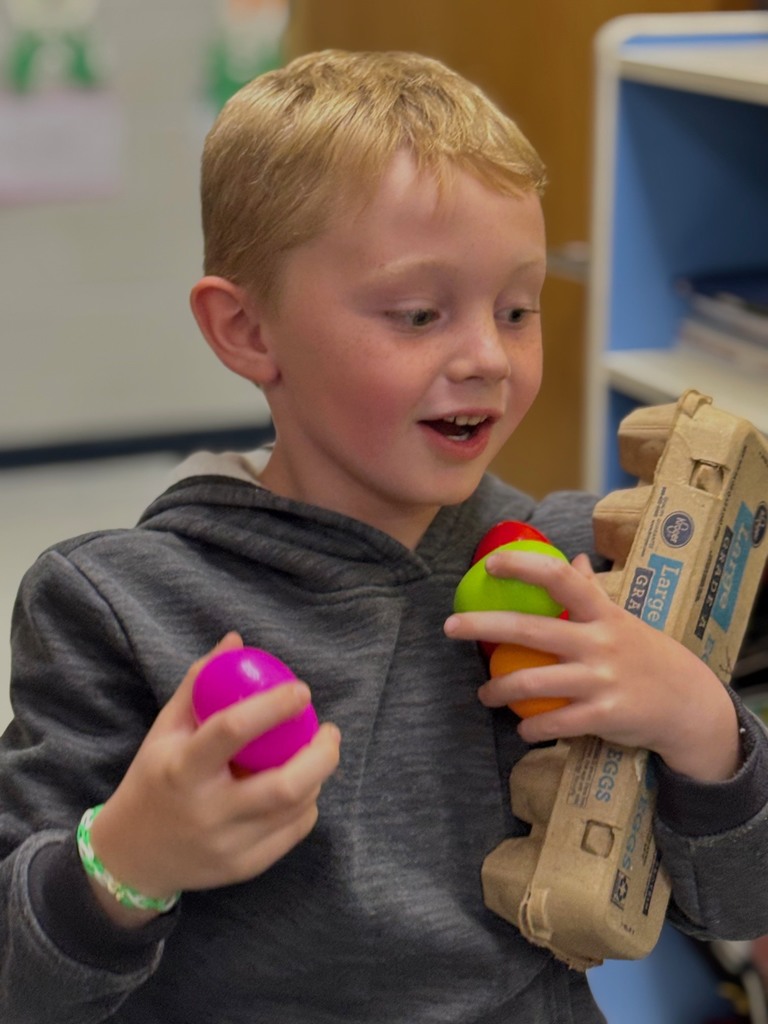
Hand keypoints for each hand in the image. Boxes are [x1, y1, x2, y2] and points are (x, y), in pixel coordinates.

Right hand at [88, 634, 340, 926]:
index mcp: (182, 770)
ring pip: (295, 810)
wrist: (131, 857)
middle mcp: (206, 812)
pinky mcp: (243, 869)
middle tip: (329, 731)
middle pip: (283, 786)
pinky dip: (307, 805)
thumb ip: (199, 683)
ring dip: (317, 777)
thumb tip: (236, 640)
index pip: (232, 731)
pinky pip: (293, 833)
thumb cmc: (154, 778)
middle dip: (320, 755)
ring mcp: (227, 846)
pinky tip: (303, 788)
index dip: (273, 706)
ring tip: (316, 754)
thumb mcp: (165, 729)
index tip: (301, 689)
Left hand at [444, 551, 740, 782]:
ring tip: (484, 694)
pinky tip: (521, 729)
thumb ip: (594, 592)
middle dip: (484, 627)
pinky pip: (556, 723)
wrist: (689, 703)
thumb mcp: (624, 618)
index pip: (560, 579)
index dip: (524, 567)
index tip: (490, 564)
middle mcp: (600, 642)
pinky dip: (532, 728)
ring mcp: (602, 680)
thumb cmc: (646, 655)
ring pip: (535, 683)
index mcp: (603, 612)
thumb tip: (574, 559)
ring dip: (500, 690)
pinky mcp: (605, 716)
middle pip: (532, 630)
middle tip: (450, 627)